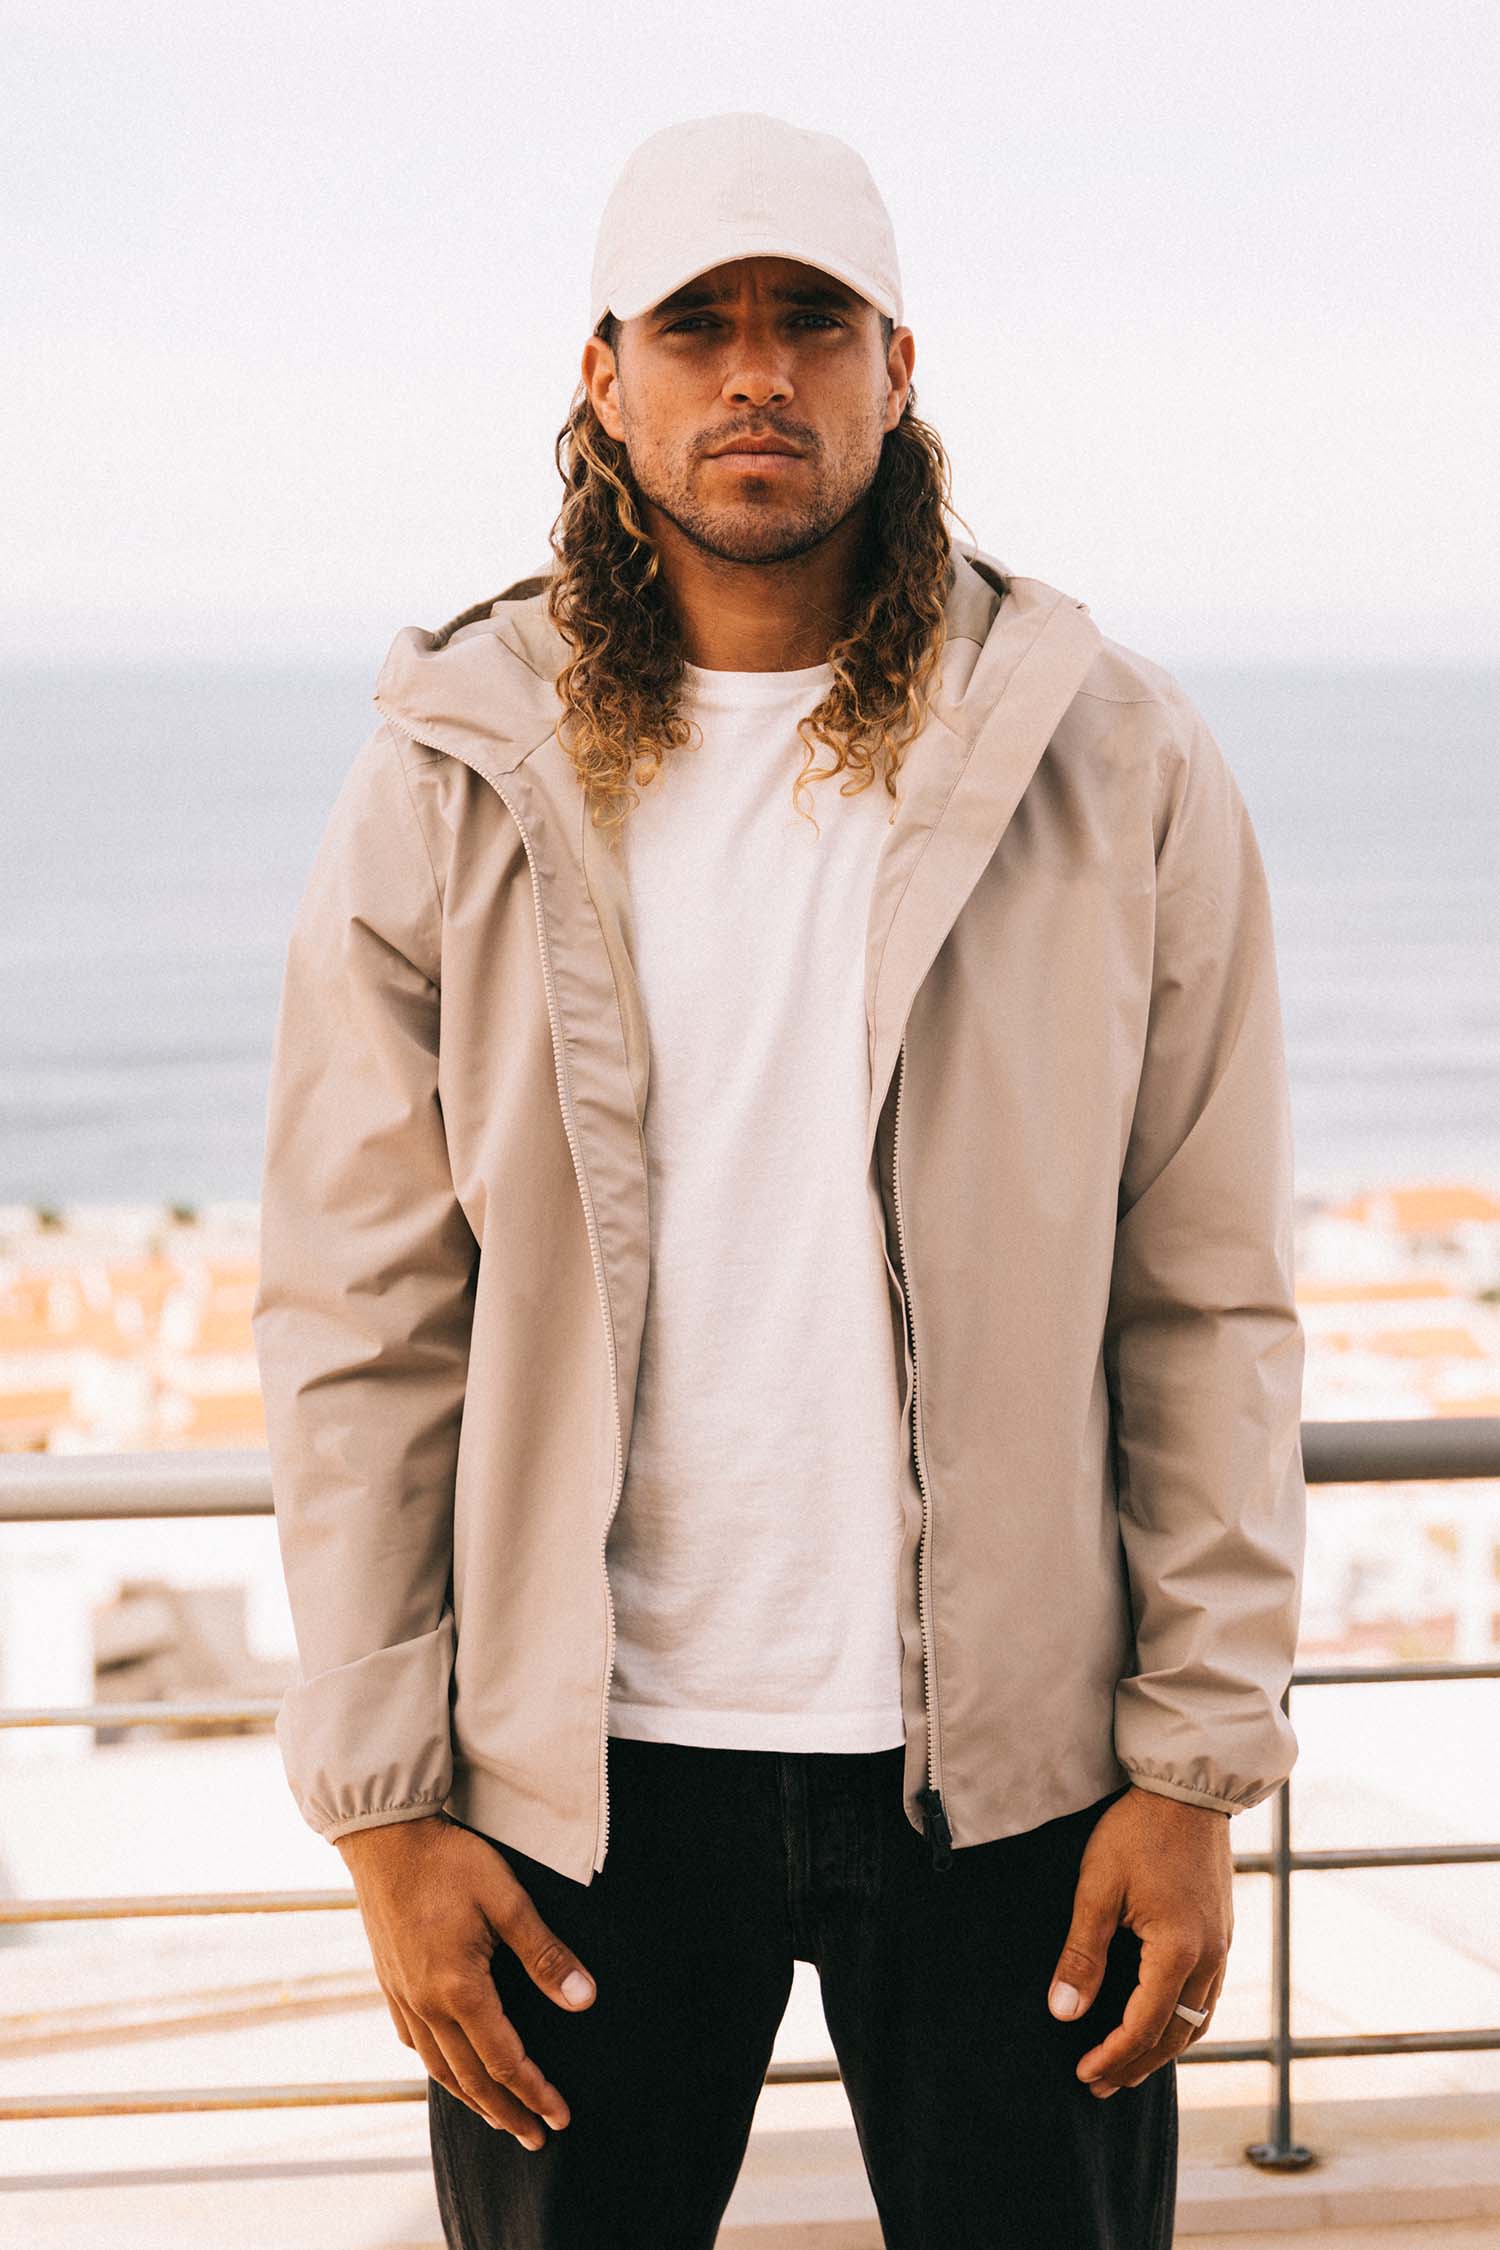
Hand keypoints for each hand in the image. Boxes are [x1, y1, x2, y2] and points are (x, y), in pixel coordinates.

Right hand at [336, 1813, 597, 2146]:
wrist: (384, 1836)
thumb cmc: (450, 1860)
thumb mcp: (508, 1898)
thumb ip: (545, 1954)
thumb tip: (584, 2000)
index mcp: (459, 1989)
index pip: (505, 2061)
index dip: (535, 2092)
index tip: (561, 2117)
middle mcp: (426, 2005)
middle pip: (471, 2079)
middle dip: (508, 2112)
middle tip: (537, 2137)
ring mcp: (403, 1997)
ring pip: (440, 2069)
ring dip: (473, 2101)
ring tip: (500, 2120)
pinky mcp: (390, 1984)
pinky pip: (416, 2045)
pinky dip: (440, 2070)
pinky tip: (451, 2072)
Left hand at [1045, 1785, 1231, 2095]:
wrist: (1188, 1788)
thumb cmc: (1137, 1831)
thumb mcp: (1098, 1888)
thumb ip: (1083, 1954)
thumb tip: (1063, 2013)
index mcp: (1179, 1951)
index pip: (1144, 2026)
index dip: (1112, 2056)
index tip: (1083, 2075)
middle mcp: (1210, 1957)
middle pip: (1176, 2035)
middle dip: (1136, 2065)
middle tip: (1099, 2086)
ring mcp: (1223, 1946)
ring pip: (1198, 2020)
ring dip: (1163, 2049)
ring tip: (1128, 2067)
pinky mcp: (1224, 1933)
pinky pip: (1207, 1996)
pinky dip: (1183, 2021)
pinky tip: (1161, 2022)